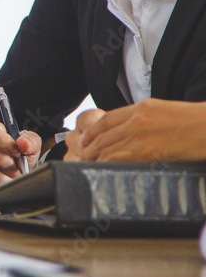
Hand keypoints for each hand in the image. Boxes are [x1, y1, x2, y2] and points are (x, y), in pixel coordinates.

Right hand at [0, 119, 41, 192]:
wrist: (0, 162)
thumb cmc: (14, 150)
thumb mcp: (27, 142)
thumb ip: (30, 141)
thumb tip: (23, 145)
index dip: (7, 144)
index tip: (18, 153)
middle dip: (12, 168)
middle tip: (20, 171)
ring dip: (5, 180)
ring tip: (13, 179)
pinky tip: (2, 186)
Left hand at [67, 100, 205, 161]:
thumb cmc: (195, 121)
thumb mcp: (165, 111)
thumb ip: (145, 117)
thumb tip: (131, 128)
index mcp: (141, 108)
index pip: (107, 119)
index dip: (92, 131)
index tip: (85, 139)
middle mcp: (136, 120)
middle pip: (103, 135)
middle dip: (90, 146)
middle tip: (83, 155)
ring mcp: (139, 136)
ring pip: (107, 148)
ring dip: (96, 157)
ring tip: (90, 164)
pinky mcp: (145, 151)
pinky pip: (118, 158)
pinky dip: (107, 164)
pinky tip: (104, 168)